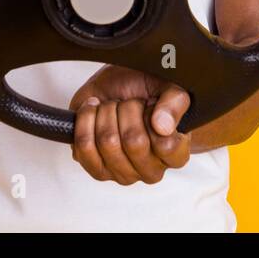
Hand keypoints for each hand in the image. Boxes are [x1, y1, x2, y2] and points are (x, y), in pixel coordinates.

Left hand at [68, 64, 191, 184]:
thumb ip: (174, 104)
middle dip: (128, 110)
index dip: (153, 118)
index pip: (166, 146)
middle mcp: (150, 169)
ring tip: (113, 107)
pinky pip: (83, 147)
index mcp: (175, 155)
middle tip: (129, 103)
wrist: (122, 86)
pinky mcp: (95, 167)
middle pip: (133, 141)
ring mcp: (122, 172)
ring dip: (106, 113)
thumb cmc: (149, 91)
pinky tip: (95, 111)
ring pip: (107, 142)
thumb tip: (163, 127)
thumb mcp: (170, 88)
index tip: (151, 105)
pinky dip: (86, 119)